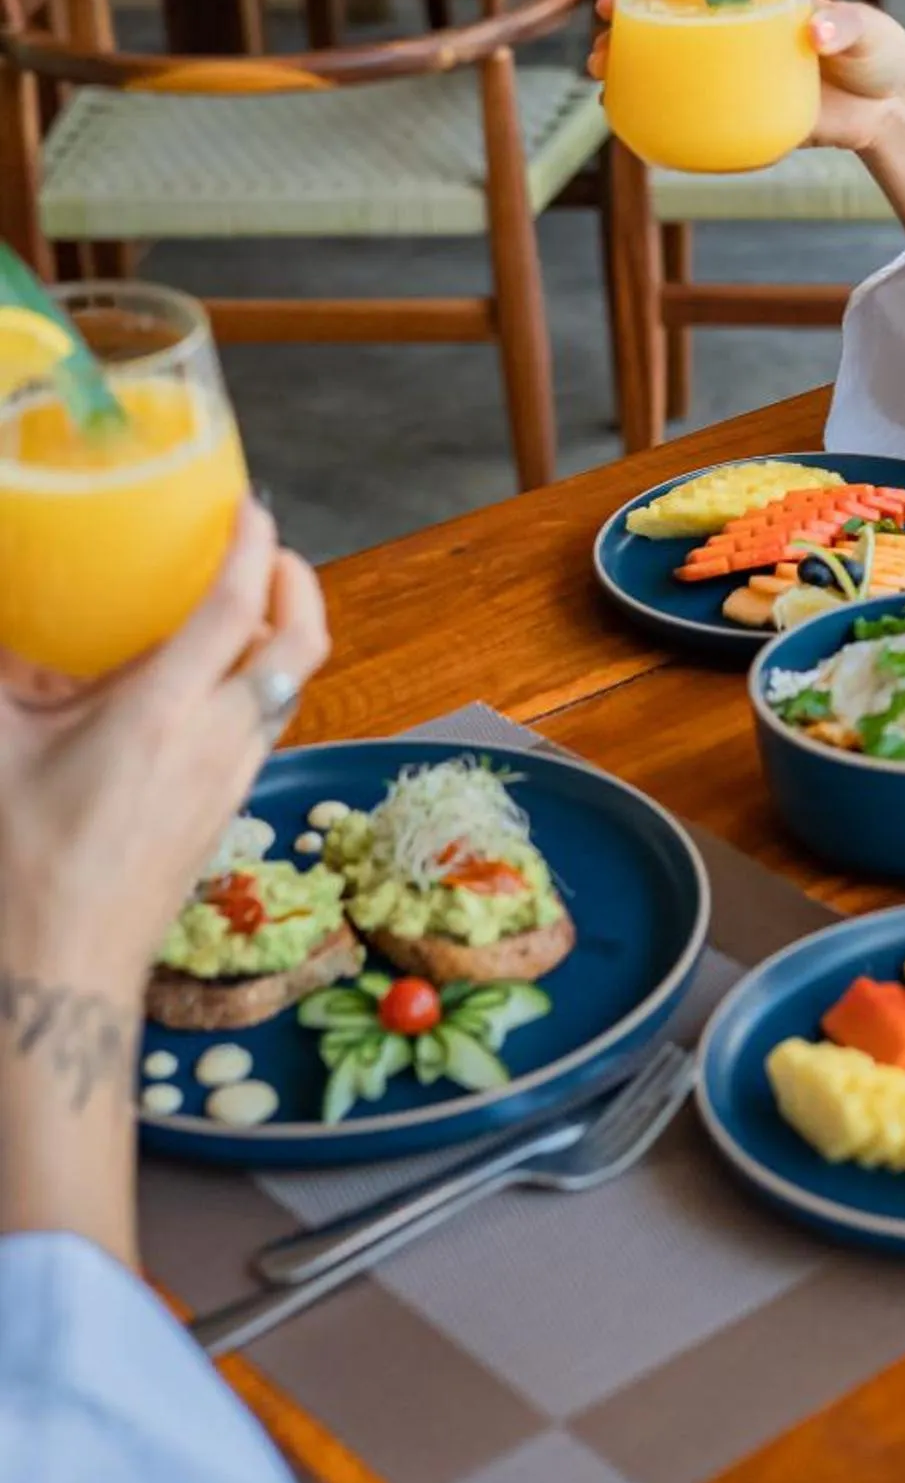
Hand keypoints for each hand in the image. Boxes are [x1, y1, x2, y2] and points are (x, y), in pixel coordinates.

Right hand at [0, 501, 328, 1002]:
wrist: (61, 974)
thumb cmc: (21, 869)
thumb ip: (5, 675)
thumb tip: (8, 634)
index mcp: (162, 715)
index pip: (237, 608)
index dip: (253, 547)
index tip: (247, 508)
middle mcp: (218, 740)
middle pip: (298, 641)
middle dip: (295, 582)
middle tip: (264, 550)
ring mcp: (233, 777)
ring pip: (287, 685)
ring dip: (278, 633)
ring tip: (236, 605)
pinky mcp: (231, 807)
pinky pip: (265, 724)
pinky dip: (256, 683)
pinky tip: (206, 683)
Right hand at [587, 0, 904, 156]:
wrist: (899, 109)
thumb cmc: (882, 53)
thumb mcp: (864, 28)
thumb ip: (842, 27)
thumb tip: (814, 34)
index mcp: (757, 4)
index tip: (614, 0)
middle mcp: (741, 40)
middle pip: (671, 34)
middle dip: (625, 41)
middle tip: (598, 53)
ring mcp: (744, 82)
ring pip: (678, 78)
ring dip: (636, 81)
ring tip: (606, 90)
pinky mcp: (756, 120)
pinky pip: (706, 122)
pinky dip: (673, 125)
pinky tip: (642, 131)